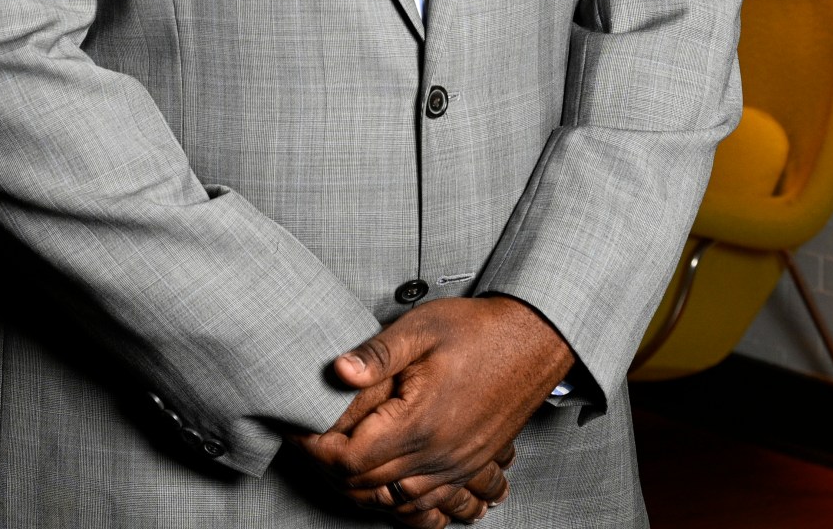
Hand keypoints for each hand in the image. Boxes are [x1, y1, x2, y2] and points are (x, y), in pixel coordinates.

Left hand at [297, 295, 574, 513]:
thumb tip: (337, 371)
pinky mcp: (468, 466)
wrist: (535, 340)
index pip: (350, 459)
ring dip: (359, 488)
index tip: (297, 428)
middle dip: (328, 467)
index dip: (315, 447)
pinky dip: (397, 501)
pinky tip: (383, 486)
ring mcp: (456, 465)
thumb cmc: (481, 330)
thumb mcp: (422, 328)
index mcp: (420, 421)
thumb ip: (377, 353)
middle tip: (308, 440)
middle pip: (365, 484)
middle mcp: (439, 454)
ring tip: (336, 462)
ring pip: (393, 501)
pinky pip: (426, 504)